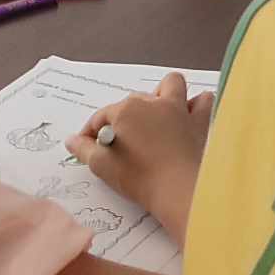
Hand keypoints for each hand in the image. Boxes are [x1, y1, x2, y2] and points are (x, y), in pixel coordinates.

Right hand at [65, 71, 214, 244]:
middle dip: (124, 117)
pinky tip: (189, 117)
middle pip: (133, 101)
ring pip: (171, 85)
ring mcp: (179, 109)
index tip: (88, 146)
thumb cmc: (138, 177)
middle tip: (121, 141)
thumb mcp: (102, 165)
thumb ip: (84, 149)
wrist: (179, 189)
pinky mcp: (200, 121)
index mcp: (127, 110)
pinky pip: (203, 101)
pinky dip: (196, 106)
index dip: (92, 131)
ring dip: (163, 95)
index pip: (102, 115)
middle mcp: (153, 102)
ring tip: (156, 115)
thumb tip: (72, 140)